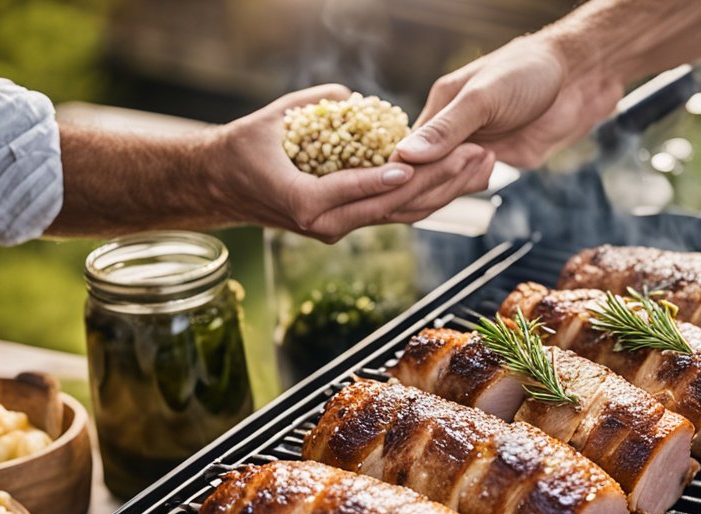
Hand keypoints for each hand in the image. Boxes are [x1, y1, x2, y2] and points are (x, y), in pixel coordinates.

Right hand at [209, 84, 494, 241]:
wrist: (219, 188)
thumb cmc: (239, 151)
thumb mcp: (270, 121)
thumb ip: (312, 105)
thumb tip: (350, 97)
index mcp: (306, 203)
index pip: (357, 188)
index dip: (390, 175)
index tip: (420, 163)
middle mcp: (328, 224)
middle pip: (393, 204)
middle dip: (439, 180)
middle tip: (475, 156)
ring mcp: (340, 228)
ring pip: (402, 213)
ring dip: (445, 190)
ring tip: (481, 166)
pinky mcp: (349, 224)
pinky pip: (394, 213)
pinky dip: (428, 197)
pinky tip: (460, 180)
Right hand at [395, 34, 622, 168]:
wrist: (576, 80)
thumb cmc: (528, 73)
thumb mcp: (484, 98)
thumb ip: (446, 130)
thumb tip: (405, 157)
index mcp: (437, 109)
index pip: (405, 154)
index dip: (407, 175)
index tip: (412, 185)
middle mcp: (447, 132)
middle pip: (420, 177)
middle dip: (436, 181)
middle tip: (475, 161)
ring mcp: (468, 150)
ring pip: (444, 187)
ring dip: (459, 183)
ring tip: (488, 158)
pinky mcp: (490, 163)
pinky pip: (469, 186)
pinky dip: (475, 185)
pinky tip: (492, 169)